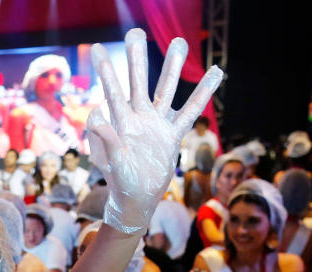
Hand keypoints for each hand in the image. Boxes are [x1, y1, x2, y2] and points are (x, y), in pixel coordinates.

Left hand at [87, 29, 221, 233]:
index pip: (113, 91)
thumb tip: (97, 114)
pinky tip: (215, 72)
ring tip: (180, 42)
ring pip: (166, 90)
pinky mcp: (173, 134)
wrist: (137, 199)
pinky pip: (191, 111)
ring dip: (172, 67)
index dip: (106, 71)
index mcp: (121, 122)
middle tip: (135, 33)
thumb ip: (105, 140)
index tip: (98, 48)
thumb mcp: (111, 163)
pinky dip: (203, 93)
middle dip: (138, 59)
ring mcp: (156, 123)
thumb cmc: (120, 182)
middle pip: (139, 82)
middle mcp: (139, 117)